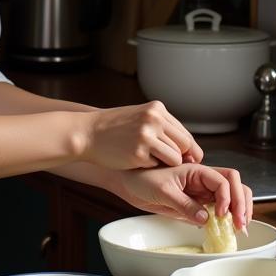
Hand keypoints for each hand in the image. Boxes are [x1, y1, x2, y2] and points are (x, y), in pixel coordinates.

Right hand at [79, 101, 202, 169]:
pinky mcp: (139, 152)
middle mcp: (154, 119)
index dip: (186, 150)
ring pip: (175, 158)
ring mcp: (146, 135)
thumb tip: (190, 148)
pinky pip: (157, 166)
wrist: (86, 133)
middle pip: (184, 145)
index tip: (182, 159)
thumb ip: (162, 127)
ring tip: (148, 159)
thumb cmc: (112, 128)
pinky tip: (135, 160)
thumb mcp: (140, 117)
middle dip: (179, 157)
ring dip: (165, 164)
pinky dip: (149, 166)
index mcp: (157, 109)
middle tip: (165, 162)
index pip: (184, 133)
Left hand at [113, 164, 252, 229]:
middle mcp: (204, 181)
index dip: (227, 196)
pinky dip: (227, 218)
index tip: (221, 213)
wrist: (130, 184)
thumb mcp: (163, 191)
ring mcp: (202, 193)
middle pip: (235, 185)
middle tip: (240, 223)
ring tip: (240, 227)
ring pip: (231, 197)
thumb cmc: (143, 179)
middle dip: (242, 203)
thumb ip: (184, 204)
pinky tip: (227, 229)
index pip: (224, 180)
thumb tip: (205, 218)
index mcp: (197, 171)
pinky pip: (218, 211)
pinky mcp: (198, 206)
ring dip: (239, 210)